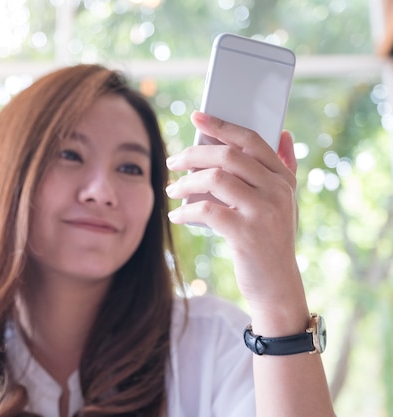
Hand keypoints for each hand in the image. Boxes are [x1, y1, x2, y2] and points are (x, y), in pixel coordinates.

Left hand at [166, 112, 305, 325]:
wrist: (276, 285)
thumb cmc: (272, 240)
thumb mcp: (286, 202)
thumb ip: (285, 167)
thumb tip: (283, 133)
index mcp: (283, 178)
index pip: (250, 140)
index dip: (221, 126)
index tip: (197, 117)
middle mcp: (277, 191)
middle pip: (228, 155)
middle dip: (193, 154)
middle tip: (171, 161)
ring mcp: (263, 212)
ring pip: (216, 178)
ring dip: (186, 182)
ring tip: (172, 190)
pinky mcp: (246, 234)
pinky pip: (207, 210)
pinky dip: (186, 211)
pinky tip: (177, 216)